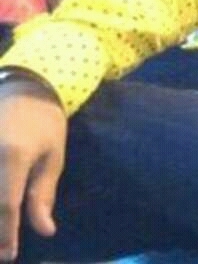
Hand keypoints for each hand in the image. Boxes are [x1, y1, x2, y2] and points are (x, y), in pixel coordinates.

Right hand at [0, 79, 66, 259]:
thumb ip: (43, 195)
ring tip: (1, 234)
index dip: (6, 235)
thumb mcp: (53, 157)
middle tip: (2, 250)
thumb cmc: (45, 124)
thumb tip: (45, 230)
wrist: (24, 89)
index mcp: (13, 157)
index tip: (9, 256)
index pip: (6, 205)